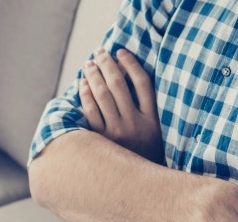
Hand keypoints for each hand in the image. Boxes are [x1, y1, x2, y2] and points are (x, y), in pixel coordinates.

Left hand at [79, 48, 164, 164]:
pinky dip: (85, 94)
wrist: (138, 185)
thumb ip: (146, 107)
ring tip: (89, 64)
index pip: (143, 82)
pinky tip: (83, 83)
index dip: (131, 63)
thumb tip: (127, 75)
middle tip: (99, 52)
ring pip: (102, 95)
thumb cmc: (145, 151)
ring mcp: (117, 132)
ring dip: (93, 75)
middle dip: (107, 64)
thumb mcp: (154, 130)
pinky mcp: (101, 140)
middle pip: (119, 85)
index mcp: (152, 119)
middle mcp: (135, 124)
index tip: (121, 51)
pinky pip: (90, 111)